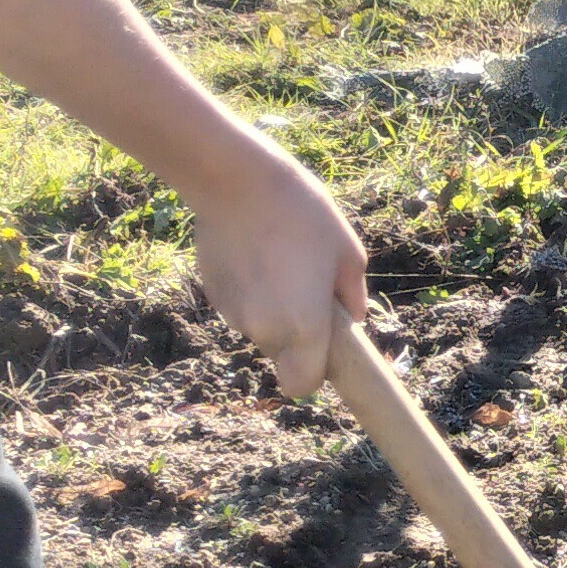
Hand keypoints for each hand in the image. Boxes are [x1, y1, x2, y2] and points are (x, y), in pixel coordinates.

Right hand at [185, 138, 370, 398]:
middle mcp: (264, 330)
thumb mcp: (347, 253)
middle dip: (297, 337)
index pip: (303, 386)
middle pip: (282, 356)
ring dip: (273, 311)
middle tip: (307, 292)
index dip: (315, 374)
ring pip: (260, 330)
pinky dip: (251, 294)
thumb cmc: (303, 214)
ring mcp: (233, 315)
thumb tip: (353, 321)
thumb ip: (352, 297)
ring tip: (281, 264)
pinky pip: (241, 308)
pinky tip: (256, 257)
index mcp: (304, 327)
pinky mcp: (213, 296)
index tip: (324, 350)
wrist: (235, 182)